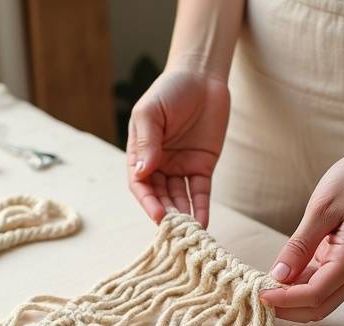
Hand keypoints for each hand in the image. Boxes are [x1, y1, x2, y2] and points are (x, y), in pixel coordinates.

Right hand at [126, 68, 229, 227]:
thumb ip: (147, 141)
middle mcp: (159, 164)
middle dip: (167, 212)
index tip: (158, 214)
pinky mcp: (202, 166)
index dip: (148, 201)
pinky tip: (203, 222)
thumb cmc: (170, 90)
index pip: (140, 184)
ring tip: (190, 231)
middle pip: (160, 195)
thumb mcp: (151, 112)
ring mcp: (181, 167)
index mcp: (140, 153)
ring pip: (180, 197)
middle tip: (176, 228)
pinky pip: (200, 191)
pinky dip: (201, 207)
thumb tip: (143, 172)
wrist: (202, 76)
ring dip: (184, 214)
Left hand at [259, 141, 343, 321]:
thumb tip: (278, 276)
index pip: (314, 295)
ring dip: (295, 299)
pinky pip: (326, 283)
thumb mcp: (320, 210)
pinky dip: (303, 285)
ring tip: (267, 287)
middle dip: (289, 308)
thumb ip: (299, 246)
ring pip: (324, 299)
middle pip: (321, 307)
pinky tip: (283, 277)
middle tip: (259, 297)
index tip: (258, 294)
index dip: (284, 300)